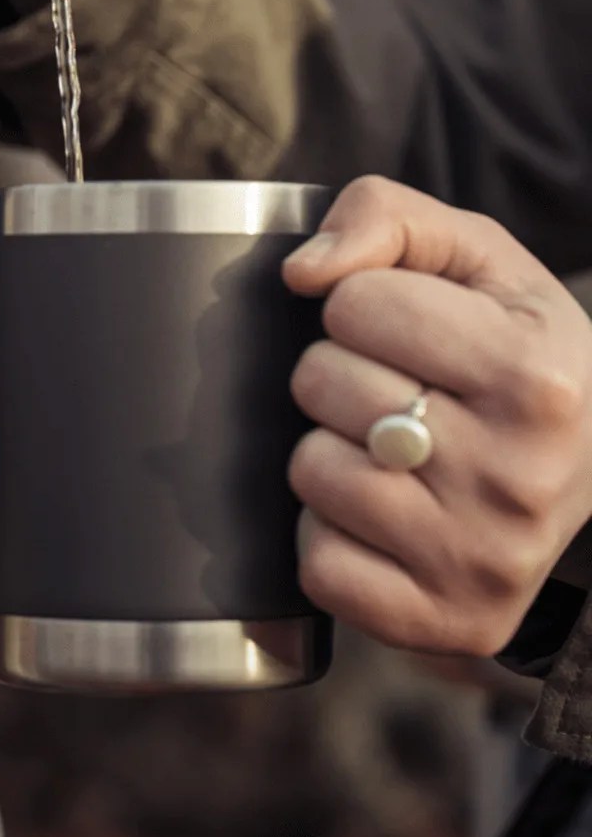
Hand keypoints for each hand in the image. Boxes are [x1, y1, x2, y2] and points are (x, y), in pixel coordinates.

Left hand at [283, 175, 591, 656]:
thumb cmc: (515, 354)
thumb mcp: (476, 260)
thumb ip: (385, 216)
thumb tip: (303, 271)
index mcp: (534, 373)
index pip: (353, 302)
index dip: (364, 307)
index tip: (413, 335)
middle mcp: (518, 474)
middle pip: (320, 382)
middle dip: (341, 375)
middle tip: (405, 396)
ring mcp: (481, 557)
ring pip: (309, 470)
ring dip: (332, 453)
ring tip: (398, 455)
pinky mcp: (445, 621)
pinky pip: (317, 564)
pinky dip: (331, 537)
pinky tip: (387, 520)